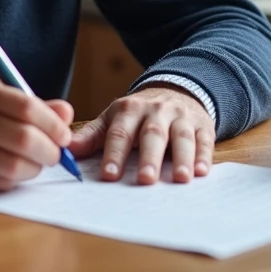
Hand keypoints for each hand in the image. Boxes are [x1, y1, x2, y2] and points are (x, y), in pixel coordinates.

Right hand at [0, 77, 73, 192]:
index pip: (27, 107)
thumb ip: (33, 106)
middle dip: (49, 151)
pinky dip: (14, 180)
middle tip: (54, 155)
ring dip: (34, 169)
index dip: (53, 124)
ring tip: (34, 164)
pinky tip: (11, 172)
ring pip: (14, 166)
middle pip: (25, 139)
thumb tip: (66, 113)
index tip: (64, 135)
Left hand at [70, 84, 213, 184]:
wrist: (176, 91)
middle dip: (149, 157)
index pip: (120, 133)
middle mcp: (156, 111)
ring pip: (181, 136)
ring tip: (180, 179)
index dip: (114, 154)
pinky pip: (204, 139)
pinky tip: (202, 172)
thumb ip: (92, 136)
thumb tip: (66, 151)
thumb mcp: (113, 119)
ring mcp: (181, 117)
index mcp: (129, 110)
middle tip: (145, 180)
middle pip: (152, 134)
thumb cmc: (139, 114)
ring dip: (181, 158)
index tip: (109, 176)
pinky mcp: (202, 125)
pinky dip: (204, 155)